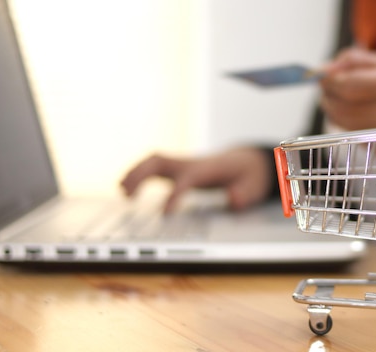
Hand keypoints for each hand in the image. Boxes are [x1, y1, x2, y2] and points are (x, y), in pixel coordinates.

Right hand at [120, 147, 272, 213]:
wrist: (247, 160)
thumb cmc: (247, 174)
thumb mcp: (253, 186)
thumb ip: (244, 193)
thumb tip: (233, 199)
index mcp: (208, 169)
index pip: (187, 179)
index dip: (175, 195)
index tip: (164, 214)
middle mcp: (192, 164)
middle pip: (161, 161)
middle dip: (141, 175)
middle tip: (127, 195)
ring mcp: (183, 164)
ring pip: (153, 161)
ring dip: (135, 173)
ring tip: (121, 191)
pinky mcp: (178, 169)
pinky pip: (154, 167)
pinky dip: (138, 174)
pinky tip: (126, 187)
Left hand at [320, 47, 375, 130]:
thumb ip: (362, 62)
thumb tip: (328, 67)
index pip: (351, 85)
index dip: (330, 81)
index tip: (323, 77)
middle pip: (341, 107)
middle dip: (327, 97)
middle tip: (327, 89)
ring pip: (343, 124)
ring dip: (334, 111)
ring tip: (344, 100)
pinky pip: (354, 136)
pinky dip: (350, 125)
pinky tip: (366, 118)